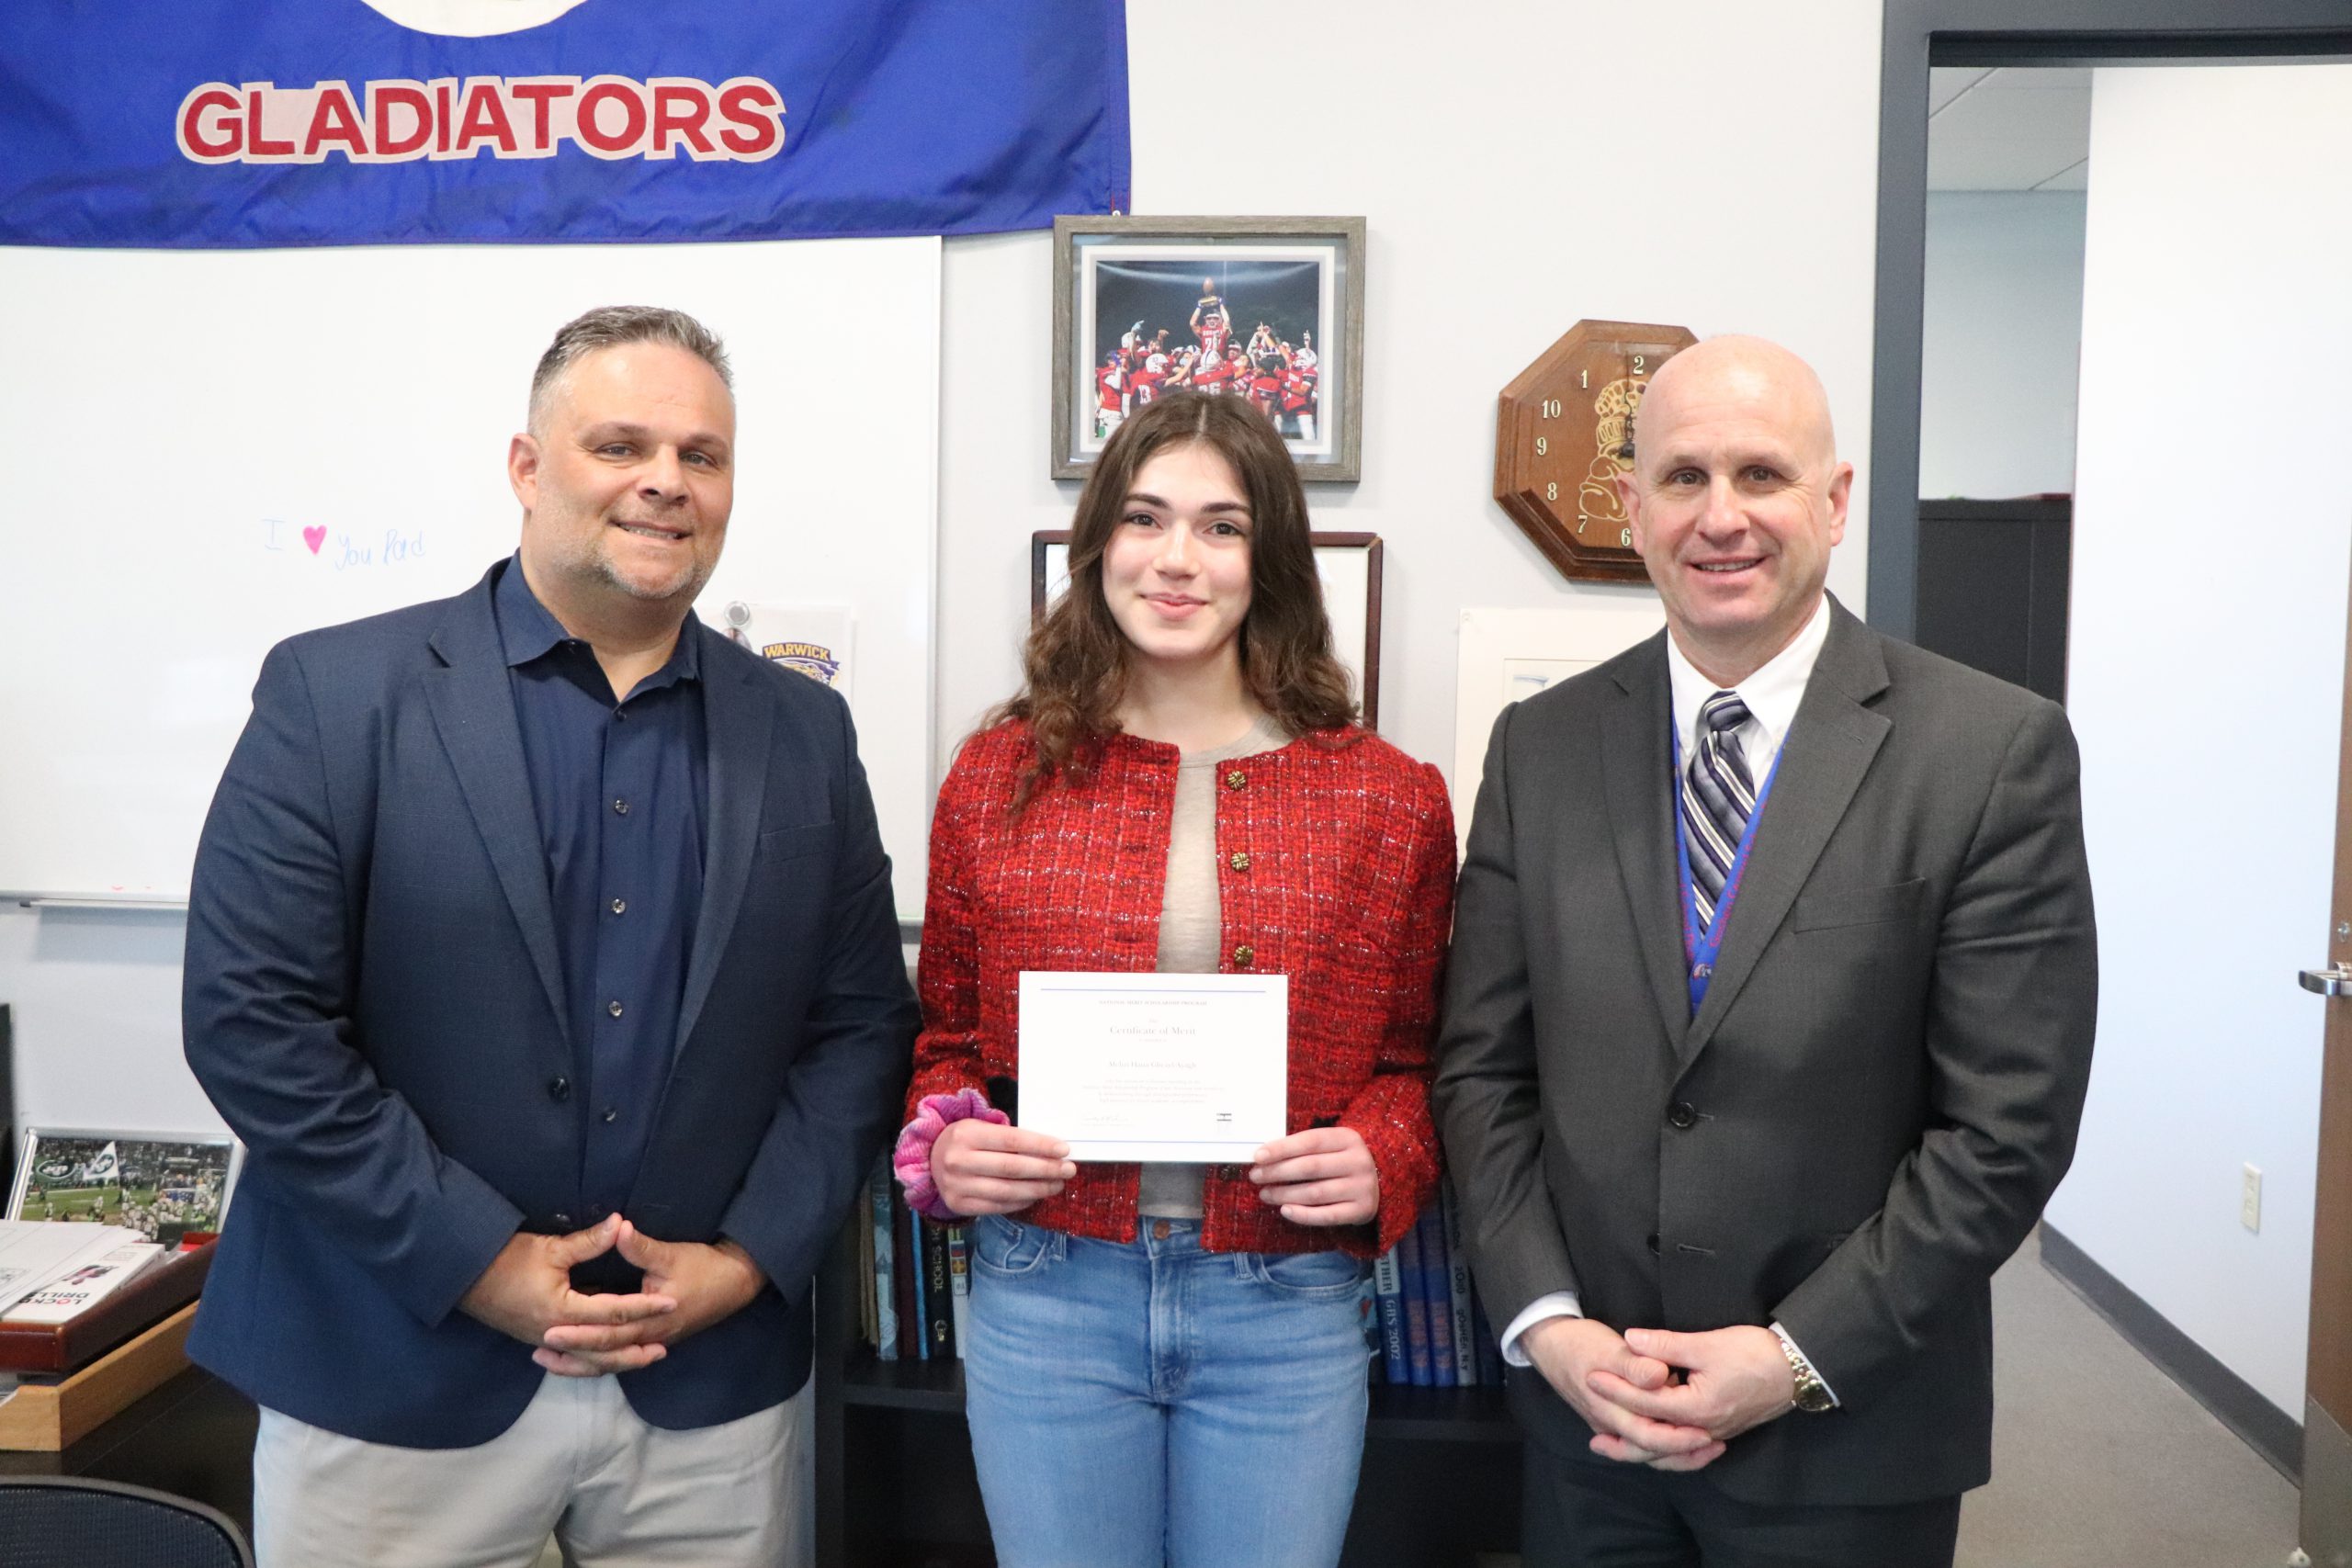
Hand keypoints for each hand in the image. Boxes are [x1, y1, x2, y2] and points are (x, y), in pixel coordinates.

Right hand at [457, 1214, 675, 1370]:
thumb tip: (621, 1222)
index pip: (614, 1312)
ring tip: (643, 1357)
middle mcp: (556, 1333)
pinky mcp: (537, 1339)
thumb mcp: (551, 1248)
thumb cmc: (506, 1259)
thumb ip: (590, 1241)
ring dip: (617, 1360)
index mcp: (563, 1311)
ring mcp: (544, 1340)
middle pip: (604, 1349)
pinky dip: (592, 1360)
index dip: (645, 1306)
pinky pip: (572, 1357)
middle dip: (635, 1348)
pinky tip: (606, 1356)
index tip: (671, 1302)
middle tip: (664, 1347)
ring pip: (588, 1359)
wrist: (463, 1275)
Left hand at [534, 1221, 766, 1376]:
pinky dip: (599, 1359)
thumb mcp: (672, 1254)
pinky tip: (581, 1356)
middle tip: (539, 1351)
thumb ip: (641, 1246)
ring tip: (550, 1362)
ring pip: (612, 1361)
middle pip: (606, 1354)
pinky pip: (621, 1356)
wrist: (736, 1282)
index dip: (579, 1334)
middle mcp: (650, 1337)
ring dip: (581, 1363)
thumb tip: (617, 1229)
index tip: (550, 1331)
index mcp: (652, 1319)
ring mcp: (653, 1341)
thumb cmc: (704, 1267)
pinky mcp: (656, 1338)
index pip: (609, 1333)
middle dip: (572, 1354)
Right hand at [930, 1119, 1073, 1215]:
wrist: (930, 1160)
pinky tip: (1035, 1195)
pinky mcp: (959, 1205)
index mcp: (966, 1134)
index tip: (1064, 1150)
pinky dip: (1021, 1201)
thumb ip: (1009, 1137)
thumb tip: (1051, 1150)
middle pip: (1012, 1167)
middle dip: (1045, 1169)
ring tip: (1057, 1184)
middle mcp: (958, 1160)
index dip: (1040, 1146)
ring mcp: (957, 1185)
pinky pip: (998, 1206)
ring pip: (1007, 1190)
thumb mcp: (980, 1128)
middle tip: (1068, 1169)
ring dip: (1038, 1188)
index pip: (1011, 1141)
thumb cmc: (966, 1140)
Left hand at [1248, 1127, 1376, 1225]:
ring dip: (1285, 1194)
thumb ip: (1304, 1147)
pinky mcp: (1361, 1211)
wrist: (1381, 1181)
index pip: (1310, 1141)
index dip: (1282, 1148)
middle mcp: (1358, 1161)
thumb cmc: (1343, 1160)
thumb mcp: (1332, 1145)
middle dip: (1278, 1172)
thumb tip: (1264, 1156)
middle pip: (1310, 1167)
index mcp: (1349, 1138)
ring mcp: (1362, 1187)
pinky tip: (1285, 1211)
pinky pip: (1327, 1216)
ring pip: (1316, 1193)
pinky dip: (1303, 1215)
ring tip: (1265, 1194)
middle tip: (1256, 1176)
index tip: (1257, 1156)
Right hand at [1519, 1316, 1724, 1470]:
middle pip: (1650, 1451)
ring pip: (1645, 1448)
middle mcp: (1610, 1424)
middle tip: (1715, 1445)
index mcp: (1610, 1410)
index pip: (1648, 1437)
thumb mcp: (1608, 1348)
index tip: (1706, 1433)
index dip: (1678, 1439)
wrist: (1549, 1343)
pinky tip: (1680, 1435)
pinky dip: (1661, 1442)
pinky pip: (1639, 1439)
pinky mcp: (1612, 1417)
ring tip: (1705, 1447)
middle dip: (1684, 1452)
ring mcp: (1609, 1423)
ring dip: (1675, 1451)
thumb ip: (1634, 1365)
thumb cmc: (1579, 1344)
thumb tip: (1660, 1376)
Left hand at [1589, 1326, 1797, 1449]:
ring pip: (1669, 1451)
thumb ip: (1666, 1345)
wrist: (1797, 1369)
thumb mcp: (1707, 1344)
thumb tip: (1630, 1339)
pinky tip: (1654, 1442)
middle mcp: (1704, 1428)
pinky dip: (1664, 1448)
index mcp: (1697, 1408)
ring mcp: (1713, 1433)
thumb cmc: (1755, 1354)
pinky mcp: (1719, 1430)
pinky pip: (1684, 1448)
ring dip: (1640, 1450)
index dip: (1616, 1390)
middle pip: (1654, 1441)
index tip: (1591, 1377)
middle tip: (1592, 1436)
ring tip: (1615, 1448)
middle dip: (1621, 1437)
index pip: (1646, 1404)